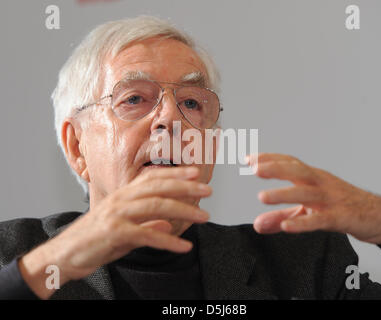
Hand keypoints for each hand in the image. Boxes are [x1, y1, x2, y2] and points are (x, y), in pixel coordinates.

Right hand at [19, 166, 210, 298]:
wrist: (63, 255)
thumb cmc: (94, 240)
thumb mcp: (124, 230)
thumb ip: (146, 226)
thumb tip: (169, 226)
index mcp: (123, 195)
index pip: (152, 178)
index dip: (175, 174)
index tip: (196, 173)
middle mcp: (120, 199)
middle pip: (158, 188)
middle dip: (186, 187)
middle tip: (208, 190)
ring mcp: (116, 215)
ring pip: (156, 206)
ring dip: (184, 210)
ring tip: (204, 216)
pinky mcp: (114, 233)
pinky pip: (147, 235)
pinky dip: (168, 242)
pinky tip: (184, 247)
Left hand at [248, 153, 380, 244]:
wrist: (378, 215)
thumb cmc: (339, 206)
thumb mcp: (308, 211)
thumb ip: (281, 217)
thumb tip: (256, 224)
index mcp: (313, 178)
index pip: (290, 163)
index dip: (270, 159)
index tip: (248, 159)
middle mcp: (321, 184)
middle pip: (298, 171)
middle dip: (275, 168)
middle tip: (254, 168)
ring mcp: (332, 199)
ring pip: (307, 193)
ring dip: (284, 194)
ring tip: (262, 197)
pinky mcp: (341, 217)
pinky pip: (320, 219)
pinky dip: (303, 222)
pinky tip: (287, 226)